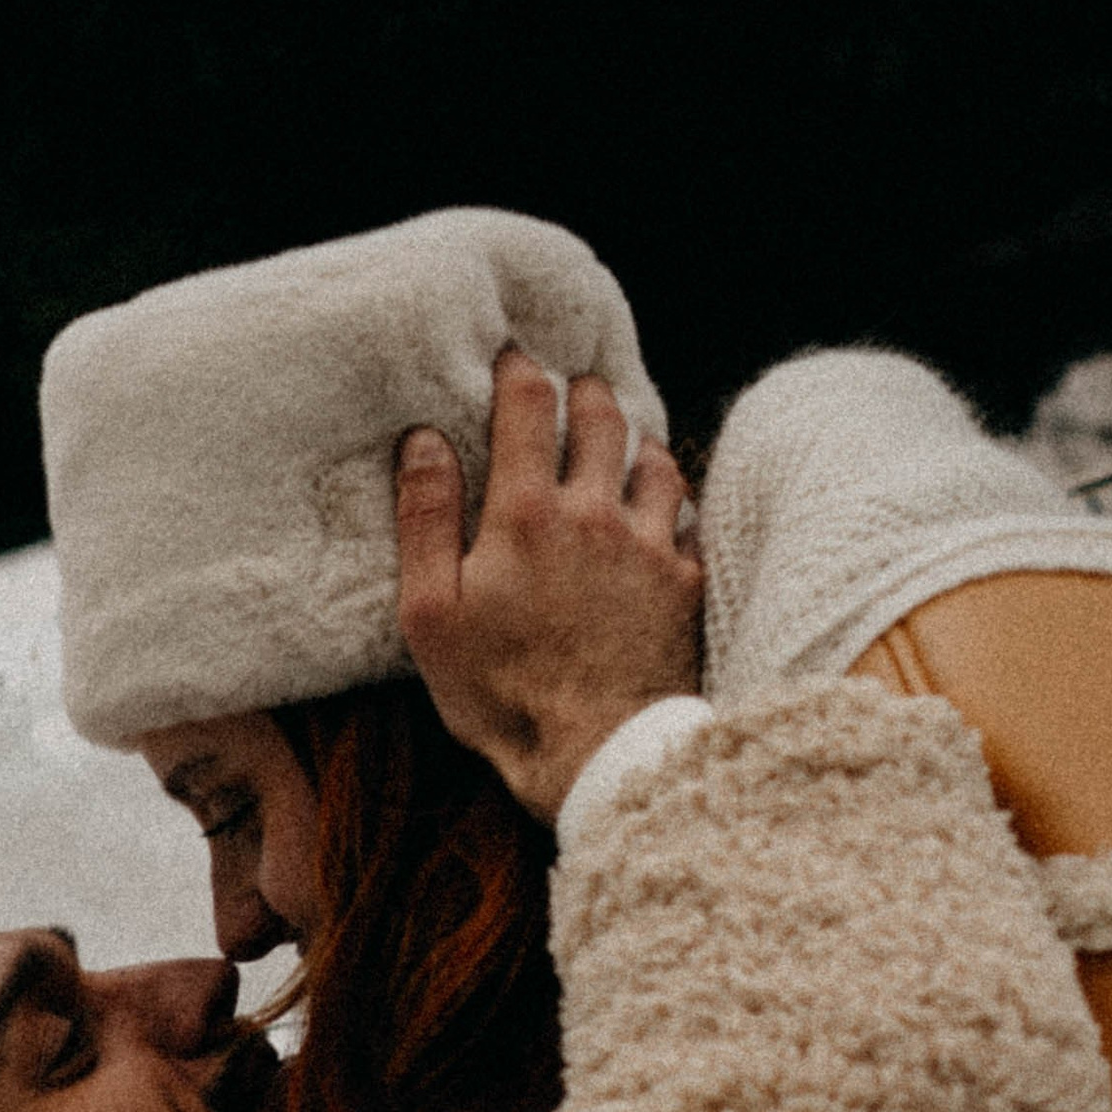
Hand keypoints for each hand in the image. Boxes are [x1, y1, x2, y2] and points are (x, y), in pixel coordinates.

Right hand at [395, 349, 701, 820]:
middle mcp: (596, 513)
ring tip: (620, 444)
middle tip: (572, 388)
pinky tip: (659, 514)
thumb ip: (426, 518)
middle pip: (603, 416)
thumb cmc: (501, 693)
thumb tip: (423, 440)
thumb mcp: (431, 614)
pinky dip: (672, 504)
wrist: (597, 754)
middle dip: (585, 391)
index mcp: (528, 512)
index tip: (512, 356)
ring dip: (635, 441)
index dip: (519, 369)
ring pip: (656, 459)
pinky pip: (688, 519)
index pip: (529, 405)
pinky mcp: (687, 585)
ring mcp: (650, 546)